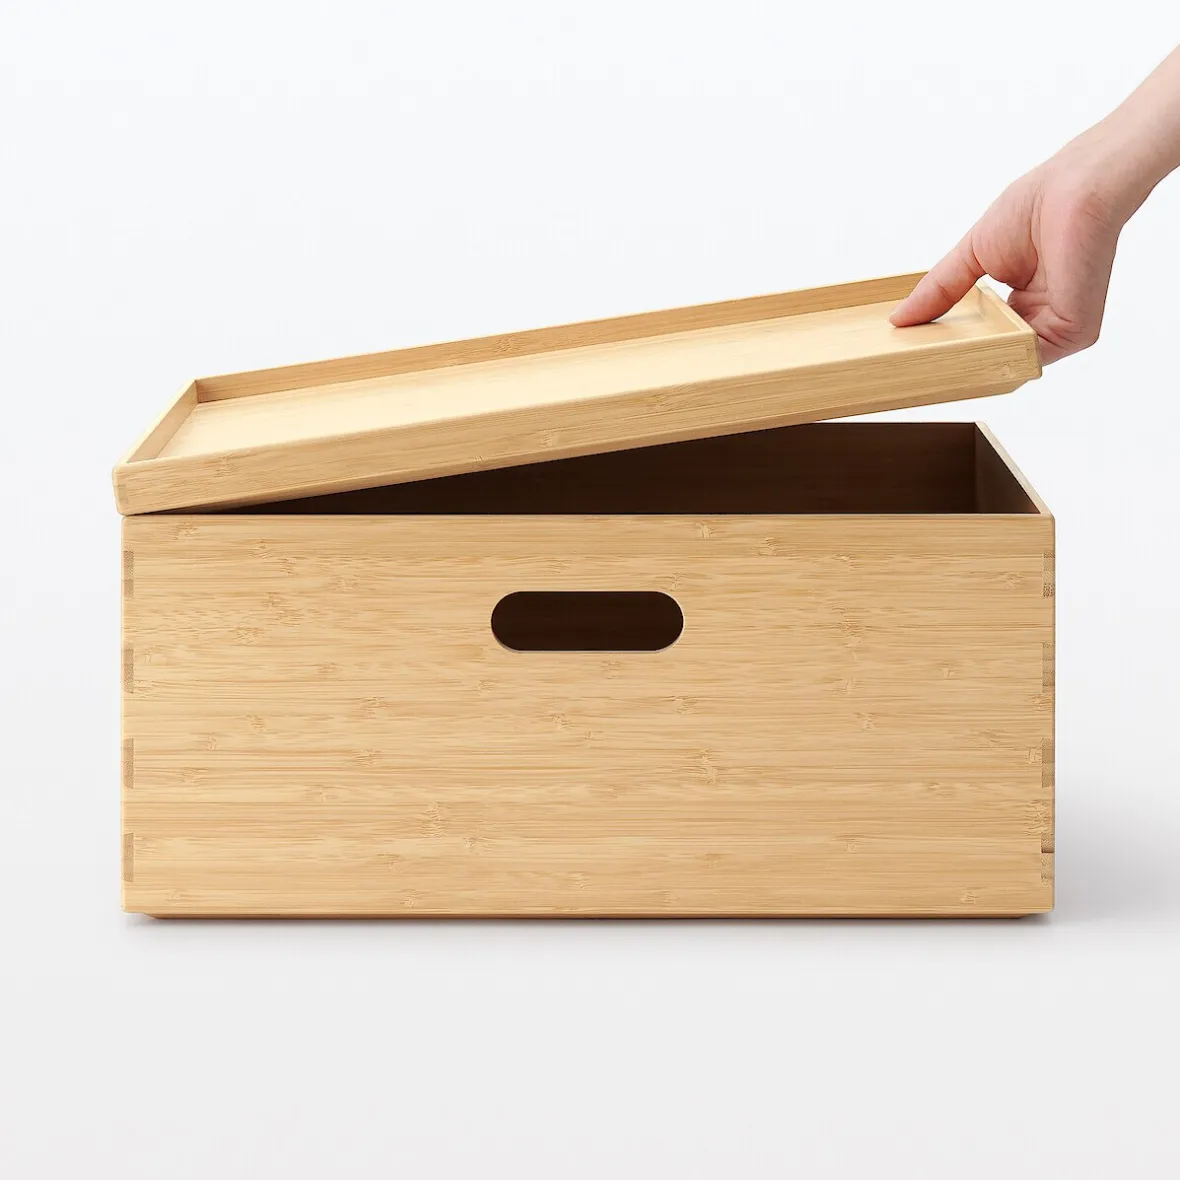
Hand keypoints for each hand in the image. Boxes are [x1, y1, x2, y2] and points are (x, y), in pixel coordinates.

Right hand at [890, 135, 1127, 363]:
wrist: (1070, 191)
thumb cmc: (1034, 207)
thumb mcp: (968, 258)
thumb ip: (937, 292)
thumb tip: (898, 319)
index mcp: (1023, 302)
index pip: (985, 338)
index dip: (953, 346)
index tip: (918, 353)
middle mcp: (1042, 318)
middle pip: (994, 355)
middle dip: (958, 363)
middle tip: (915, 370)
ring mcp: (1059, 328)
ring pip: (1009, 362)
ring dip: (973, 365)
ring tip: (931, 367)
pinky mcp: (1074, 332)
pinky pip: (1029, 361)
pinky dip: (997, 362)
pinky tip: (963, 358)